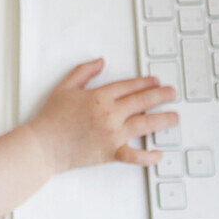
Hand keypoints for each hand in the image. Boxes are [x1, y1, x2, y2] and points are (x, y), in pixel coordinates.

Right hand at [25, 58, 177, 174]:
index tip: (155, 80)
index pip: (129, 86)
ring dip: (163, 120)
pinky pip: (134, 156)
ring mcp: (112, 134)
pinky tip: (159, 154)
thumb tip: (101, 62)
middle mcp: (109, 114)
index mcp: (99, 97)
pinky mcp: (110, 152)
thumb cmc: (51, 118)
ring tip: (174, 117)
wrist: (43, 145)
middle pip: (142, 101)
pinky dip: (148, 157)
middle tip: (172, 93)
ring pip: (145, 125)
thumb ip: (83, 72)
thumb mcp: (64, 87)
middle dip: (161, 95)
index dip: (145, 82)